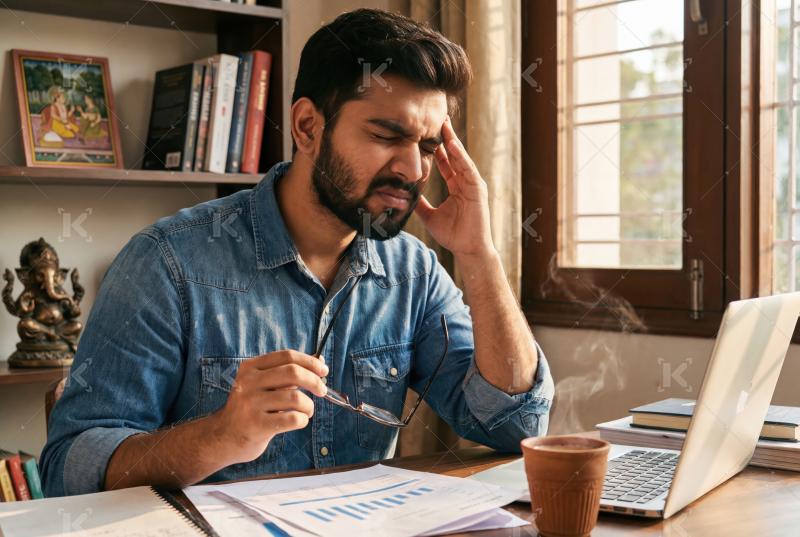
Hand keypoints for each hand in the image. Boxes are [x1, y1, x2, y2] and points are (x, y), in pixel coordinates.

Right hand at [211, 350, 327, 463]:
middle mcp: (248, 383)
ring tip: (307, 411)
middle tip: (322, 390)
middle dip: (314, 381)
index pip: (287, 356)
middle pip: (293, 373)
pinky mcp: (257, 425)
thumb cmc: (250, 409)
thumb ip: (286, 373)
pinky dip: (302, 420)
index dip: (310, 362)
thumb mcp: (261, 385)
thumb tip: (320, 360)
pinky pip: (292, 419)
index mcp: (251, 368)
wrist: (223, 437)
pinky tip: (299, 421)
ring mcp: (251, 404)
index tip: (323, 370)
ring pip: (295, 398)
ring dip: (309, 406)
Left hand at [414, 115, 494, 259]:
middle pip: (455, 154)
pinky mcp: (478, 190)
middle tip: (437, 117)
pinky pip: (468, 169)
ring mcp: (473, 185)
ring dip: (453, 141)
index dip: (437, 147)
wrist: (468, 249)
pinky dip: (461, 157)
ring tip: (444, 124)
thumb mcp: (429, 216)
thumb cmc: (453, 235)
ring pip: (461, 158)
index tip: (426, 132)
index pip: (446, 161)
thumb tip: (404, 197)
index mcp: (456, 186)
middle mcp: (466, 182)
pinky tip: (452, 145)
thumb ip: (420, 204)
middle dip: (446, 137)